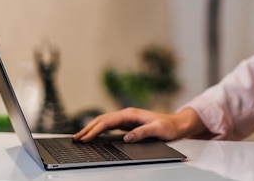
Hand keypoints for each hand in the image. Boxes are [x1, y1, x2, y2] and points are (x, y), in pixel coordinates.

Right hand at [72, 107, 204, 142]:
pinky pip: (109, 126)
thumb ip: (142, 132)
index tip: (85, 138)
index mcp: (131, 114)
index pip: (108, 121)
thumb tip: (126, 137)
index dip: (95, 129)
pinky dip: (99, 130)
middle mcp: (127, 114)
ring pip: (104, 122)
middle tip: (75, 139)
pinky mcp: (128, 124)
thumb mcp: (158, 130)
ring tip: (79, 137)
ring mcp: (127, 119)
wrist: (177, 124)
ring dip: (91, 129)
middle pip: (102, 120)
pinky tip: (93, 136)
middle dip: (88, 129)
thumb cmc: (169, 126)